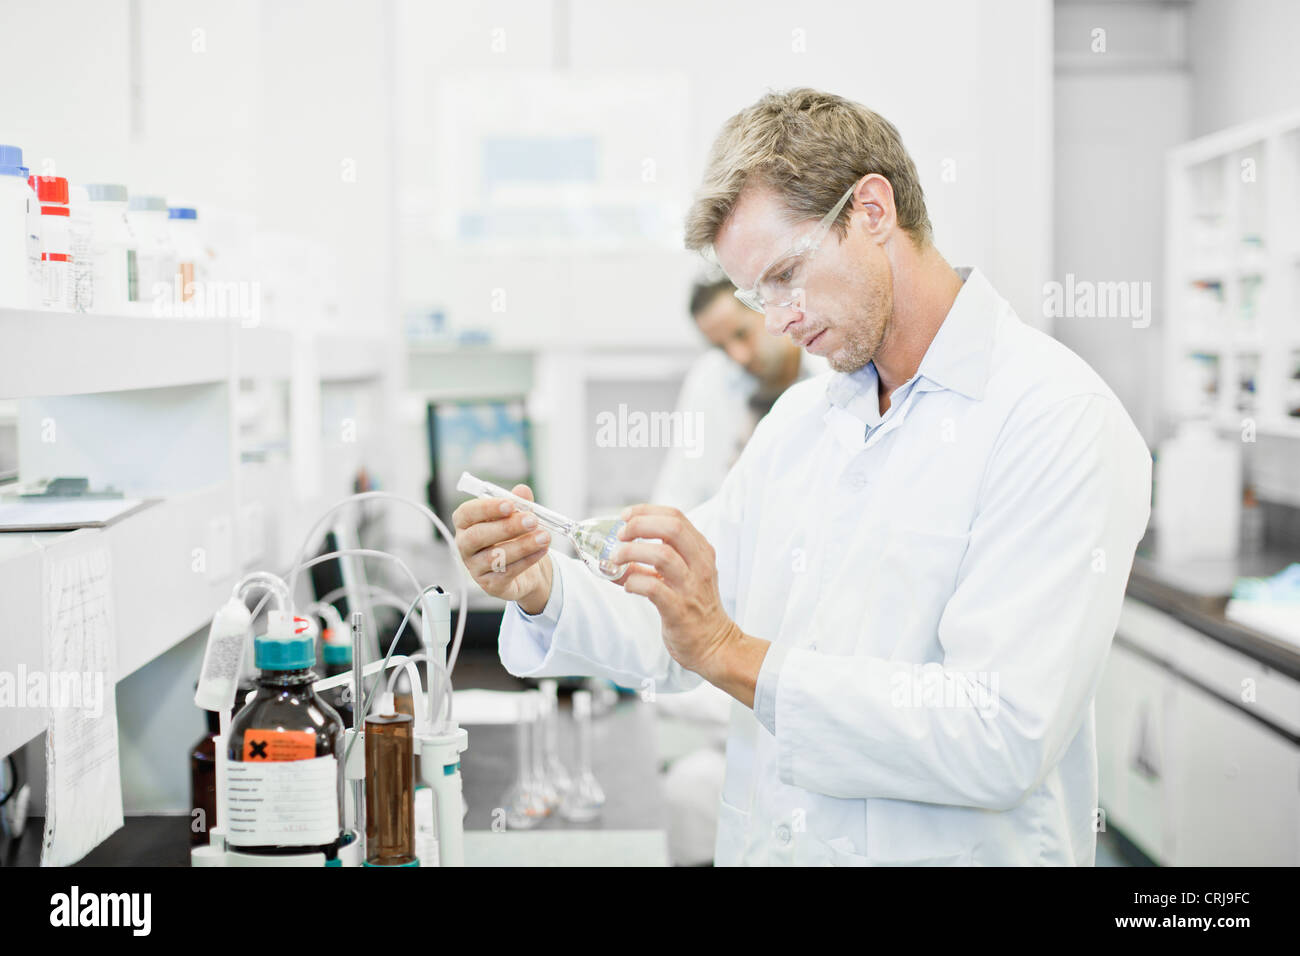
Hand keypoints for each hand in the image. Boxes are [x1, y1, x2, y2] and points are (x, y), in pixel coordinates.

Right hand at [452, 485, 552, 614]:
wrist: (526, 569)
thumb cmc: (514, 537)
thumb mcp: (518, 516)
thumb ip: (519, 503)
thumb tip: (522, 491)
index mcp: (466, 524)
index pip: (466, 514)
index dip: (486, 508)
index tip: (510, 504)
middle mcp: (465, 546)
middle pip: (477, 536)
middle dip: (507, 527)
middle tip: (532, 520)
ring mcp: (475, 567)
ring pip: (494, 557)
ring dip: (522, 545)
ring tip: (544, 537)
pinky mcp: (490, 585)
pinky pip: (507, 572)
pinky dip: (527, 560)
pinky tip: (542, 550)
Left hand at [612, 505, 742, 680]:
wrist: (714, 644)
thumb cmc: (694, 607)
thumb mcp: (682, 576)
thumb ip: (652, 563)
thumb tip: (614, 557)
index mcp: (700, 550)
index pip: (675, 516)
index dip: (646, 511)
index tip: (625, 517)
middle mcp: (699, 564)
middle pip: (672, 527)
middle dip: (640, 525)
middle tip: (621, 536)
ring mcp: (691, 586)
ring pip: (662, 554)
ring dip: (632, 552)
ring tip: (616, 560)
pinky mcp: (680, 609)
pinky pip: (653, 588)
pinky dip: (634, 583)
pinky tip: (628, 586)